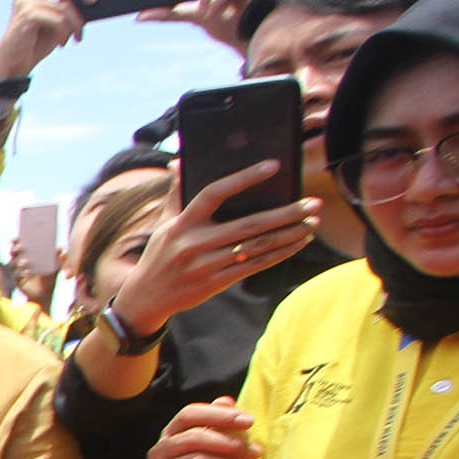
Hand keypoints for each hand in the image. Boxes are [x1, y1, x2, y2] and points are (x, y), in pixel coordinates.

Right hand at [0, 0, 99, 84]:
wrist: (15, 66)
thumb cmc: (37, 44)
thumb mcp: (60, 24)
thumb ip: (71, 9)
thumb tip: (93, 1)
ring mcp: (25, 3)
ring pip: (63, 5)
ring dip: (76, 23)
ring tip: (78, 37)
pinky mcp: (24, 16)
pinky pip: (56, 18)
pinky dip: (63, 32)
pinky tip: (62, 44)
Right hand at [105, 165, 323, 333]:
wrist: (145, 298)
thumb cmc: (159, 254)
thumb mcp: (163, 223)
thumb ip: (175, 193)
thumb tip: (178, 161)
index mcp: (182, 223)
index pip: (214, 193)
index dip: (244, 178)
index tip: (274, 166)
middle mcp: (193, 243)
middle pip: (248, 225)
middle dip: (285, 213)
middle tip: (313, 204)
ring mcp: (205, 265)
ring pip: (257, 247)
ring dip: (289, 234)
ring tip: (312, 222)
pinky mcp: (215, 283)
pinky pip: (255, 266)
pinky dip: (280, 254)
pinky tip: (298, 243)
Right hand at [145, 399, 257, 458]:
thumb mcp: (214, 447)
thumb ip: (219, 424)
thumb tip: (226, 400)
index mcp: (170, 433)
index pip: (189, 414)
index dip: (219, 415)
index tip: (249, 421)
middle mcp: (160, 450)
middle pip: (194, 438)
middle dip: (230, 443)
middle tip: (254, 452)